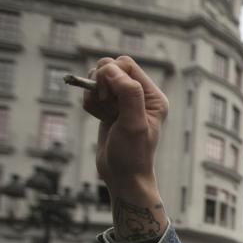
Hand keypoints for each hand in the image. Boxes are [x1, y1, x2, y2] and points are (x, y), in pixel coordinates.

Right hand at [83, 56, 167, 194]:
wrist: (123, 177)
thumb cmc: (133, 154)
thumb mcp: (133, 124)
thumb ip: (128, 94)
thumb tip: (112, 69)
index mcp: (152, 96)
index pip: (126, 65)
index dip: (111, 74)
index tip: (107, 96)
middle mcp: (140, 95)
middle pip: (110, 67)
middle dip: (100, 83)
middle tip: (105, 104)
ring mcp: (123, 101)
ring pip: (98, 79)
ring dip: (93, 94)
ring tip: (103, 114)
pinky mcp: (110, 108)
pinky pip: (92, 93)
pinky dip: (90, 103)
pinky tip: (99, 118)